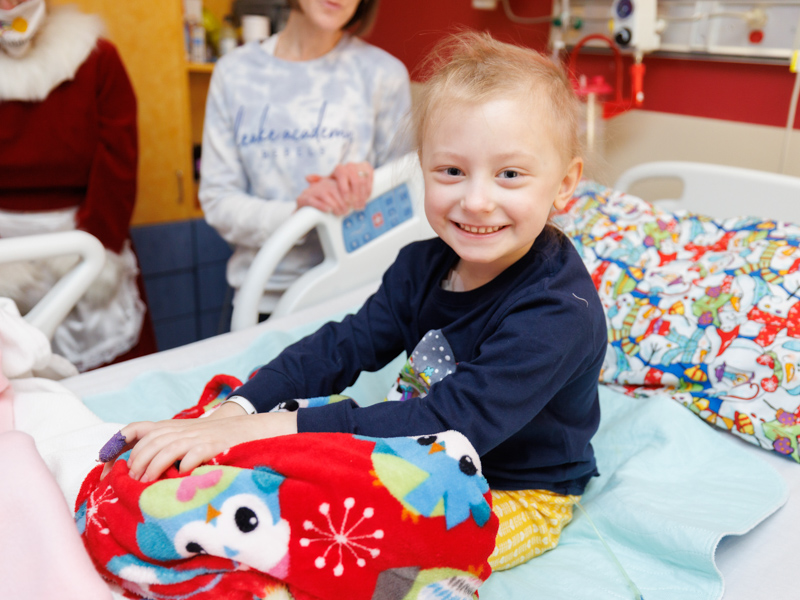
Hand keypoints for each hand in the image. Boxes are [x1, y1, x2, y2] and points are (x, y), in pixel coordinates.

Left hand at [100, 408, 297, 482]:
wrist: (250, 430)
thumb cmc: (217, 441)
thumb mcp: (189, 439)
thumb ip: (167, 449)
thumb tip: (140, 473)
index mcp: (173, 427)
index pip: (139, 429)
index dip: (119, 443)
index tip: (105, 465)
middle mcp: (183, 429)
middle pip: (150, 442)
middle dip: (137, 462)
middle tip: (131, 482)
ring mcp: (198, 437)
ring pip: (167, 448)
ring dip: (153, 467)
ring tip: (147, 485)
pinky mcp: (213, 446)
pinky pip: (192, 455)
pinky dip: (183, 466)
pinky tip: (179, 478)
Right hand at [297, 176, 349, 215]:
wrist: (305, 210)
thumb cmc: (324, 206)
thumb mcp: (336, 200)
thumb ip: (347, 199)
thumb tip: (360, 203)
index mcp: (330, 182)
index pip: (341, 186)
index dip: (348, 196)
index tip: (353, 205)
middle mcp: (321, 184)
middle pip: (334, 190)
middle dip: (342, 203)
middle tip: (346, 211)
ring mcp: (311, 191)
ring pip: (325, 195)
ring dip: (334, 206)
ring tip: (339, 212)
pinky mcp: (302, 198)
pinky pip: (312, 200)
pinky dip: (321, 206)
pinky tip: (328, 210)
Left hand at [331, 162, 372, 211]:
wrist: (347, 168)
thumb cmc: (337, 180)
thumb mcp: (330, 183)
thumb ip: (330, 191)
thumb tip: (328, 205)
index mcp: (339, 170)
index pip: (344, 183)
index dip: (346, 195)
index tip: (347, 203)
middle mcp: (349, 166)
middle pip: (356, 183)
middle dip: (357, 197)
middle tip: (356, 207)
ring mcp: (359, 166)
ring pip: (363, 182)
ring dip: (363, 196)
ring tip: (361, 205)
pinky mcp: (367, 167)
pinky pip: (369, 180)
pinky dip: (368, 191)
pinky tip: (366, 198)